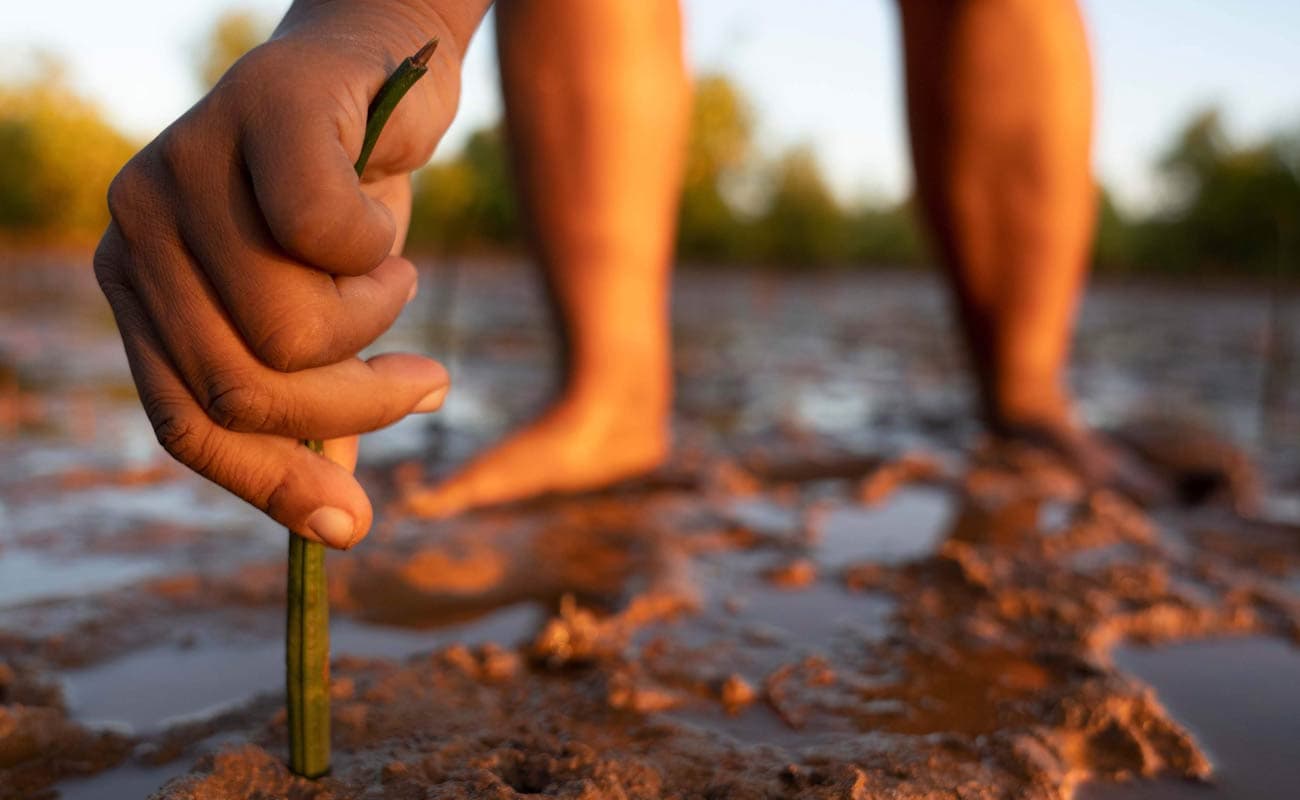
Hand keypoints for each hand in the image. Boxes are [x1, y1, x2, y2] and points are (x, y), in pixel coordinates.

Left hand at [93, 1, 477, 547]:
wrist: (383, 66)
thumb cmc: (350, 202)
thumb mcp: (326, 320)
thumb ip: (312, 406)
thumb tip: (333, 527)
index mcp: (143, 291)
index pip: (186, 423)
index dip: (270, 485)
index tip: (351, 527)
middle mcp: (139, 230)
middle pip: (244, 388)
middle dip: (356, 407)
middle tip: (425, 380)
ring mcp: (185, 166)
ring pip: (291, 329)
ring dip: (379, 321)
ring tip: (395, 274)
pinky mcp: (255, 113)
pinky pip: (332, 238)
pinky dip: (383, 250)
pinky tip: (386, 212)